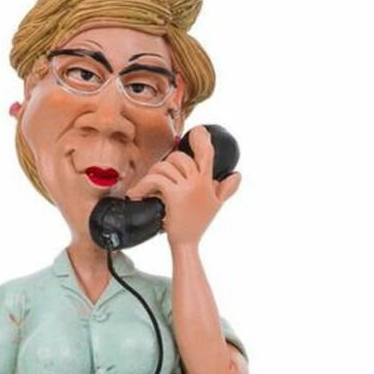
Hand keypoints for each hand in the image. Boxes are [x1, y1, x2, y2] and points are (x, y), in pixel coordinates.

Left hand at [129, 126, 240, 247]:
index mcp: (208, 181)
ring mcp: (186, 188)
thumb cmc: (198, 224)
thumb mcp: (216, 205)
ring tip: (146, 188)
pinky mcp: (173, 195)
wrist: (187, 244)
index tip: (198, 130)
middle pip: (179, 157)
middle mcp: (198, 182)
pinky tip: (137, 193)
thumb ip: (227, 189)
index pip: (207, 153)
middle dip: (166, 164)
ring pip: (164, 167)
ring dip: (152, 176)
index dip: (202, 138)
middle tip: (159, 178)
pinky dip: (143, 185)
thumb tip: (237, 175)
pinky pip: (156, 180)